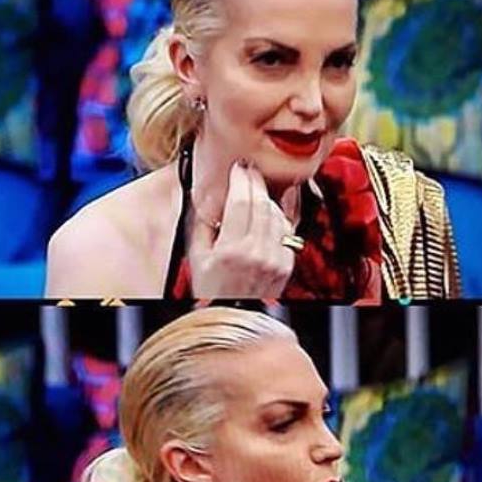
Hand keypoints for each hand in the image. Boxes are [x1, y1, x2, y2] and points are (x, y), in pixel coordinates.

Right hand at [187, 160, 296, 298]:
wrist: (231, 314)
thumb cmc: (209, 288)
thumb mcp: (196, 255)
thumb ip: (200, 224)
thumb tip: (204, 195)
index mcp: (229, 250)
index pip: (240, 202)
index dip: (240, 179)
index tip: (238, 167)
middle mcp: (255, 254)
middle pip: (261, 204)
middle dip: (254, 182)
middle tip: (249, 170)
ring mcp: (274, 260)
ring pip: (276, 214)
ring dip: (266, 197)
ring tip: (256, 189)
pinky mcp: (286, 265)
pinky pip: (286, 231)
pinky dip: (278, 216)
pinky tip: (269, 210)